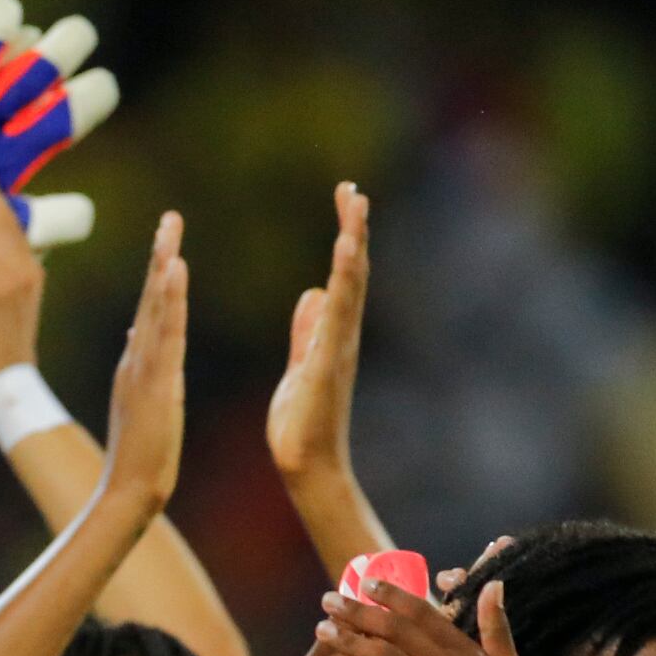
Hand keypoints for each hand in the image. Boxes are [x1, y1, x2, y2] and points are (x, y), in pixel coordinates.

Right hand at [97, 211, 187, 516]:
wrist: (128, 492)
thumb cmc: (139, 456)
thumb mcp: (140, 403)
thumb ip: (140, 366)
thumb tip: (138, 331)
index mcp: (136, 365)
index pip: (148, 310)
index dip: (157, 273)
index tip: (167, 238)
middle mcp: (136, 359)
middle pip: (149, 298)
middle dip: (160, 255)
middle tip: (171, 217)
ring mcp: (143, 369)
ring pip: (155, 308)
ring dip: (163, 266)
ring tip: (171, 229)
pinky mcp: (156, 382)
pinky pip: (166, 333)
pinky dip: (170, 299)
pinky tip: (175, 269)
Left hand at [266, 182, 370, 487]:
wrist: (306, 465)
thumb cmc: (302, 423)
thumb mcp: (300, 365)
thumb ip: (308, 331)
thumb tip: (312, 295)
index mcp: (333, 334)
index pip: (343, 275)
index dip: (346, 235)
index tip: (344, 197)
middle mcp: (343, 335)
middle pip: (354, 272)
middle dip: (353, 229)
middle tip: (352, 189)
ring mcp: (340, 347)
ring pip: (352, 287)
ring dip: (353, 244)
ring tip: (355, 205)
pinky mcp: (329, 361)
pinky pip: (338, 314)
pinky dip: (344, 280)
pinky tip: (344, 250)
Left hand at [322, 577, 547, 655]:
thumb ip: (497, 628)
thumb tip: (494, 584)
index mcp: (469, 654)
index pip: (426, 615)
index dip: (394, 595)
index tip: (365, 581)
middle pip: (400, 631)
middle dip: (361, 612)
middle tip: (329, 599)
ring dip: (352, 644)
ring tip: (322, 632)